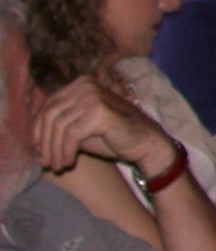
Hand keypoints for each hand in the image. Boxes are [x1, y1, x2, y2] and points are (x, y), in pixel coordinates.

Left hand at [34, 77, 174, 174]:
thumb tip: (34, 140)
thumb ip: (61, 126)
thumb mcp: (81, 128)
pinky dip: (66, 151)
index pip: (48, 106)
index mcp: (80, 84)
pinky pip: (71, 134)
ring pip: (59, 126)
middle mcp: (85, 86)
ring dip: (55, 150)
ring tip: (57, 166)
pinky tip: (69, 162)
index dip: (39, 130)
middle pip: (50, 115)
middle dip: (45, 143)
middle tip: (45, 163)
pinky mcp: (99, 111)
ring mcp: (93, 96)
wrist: (145, 143)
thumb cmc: (113, 137)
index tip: (39, 151)